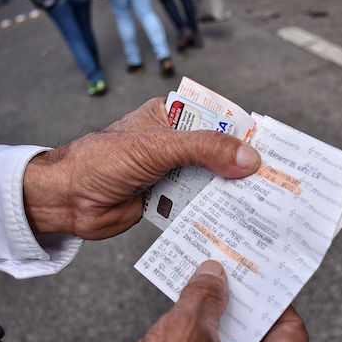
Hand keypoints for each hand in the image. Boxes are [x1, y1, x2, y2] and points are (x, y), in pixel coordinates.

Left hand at [23, 98, 260, 238]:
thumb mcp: (158, 147)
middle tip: (274, 186)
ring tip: (262, 208)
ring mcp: (171, 173)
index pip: (217, 121)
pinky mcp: (166, 200)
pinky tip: (233, 223)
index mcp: (171, 118)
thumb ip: (204, 149)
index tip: (273, 152)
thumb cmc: (104, 160)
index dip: (245, 135)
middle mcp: (174, 144)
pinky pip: (196, 205)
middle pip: (218, 155)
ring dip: (229, 194)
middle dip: (241, 170)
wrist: (67, 200)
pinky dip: (211, 213)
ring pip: (210, 182)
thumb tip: (249, 159)